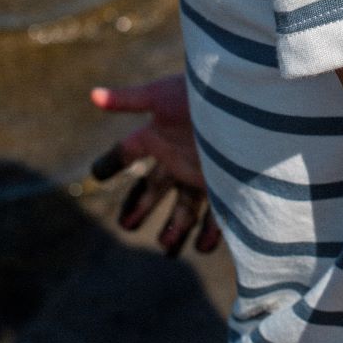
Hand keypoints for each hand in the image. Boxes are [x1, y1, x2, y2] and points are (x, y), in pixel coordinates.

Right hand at [88, 75, 221, 256]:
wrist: (250, 96)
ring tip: (167, 248)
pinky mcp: (227, 185)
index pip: (128, 151)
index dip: (112, 162)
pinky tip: (201, 247)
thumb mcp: (163, 96)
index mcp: (159, 135)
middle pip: (154, 188)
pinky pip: (217, 216)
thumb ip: (129, 100)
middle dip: (141, 208)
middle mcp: (179, 156)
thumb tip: (92, 95)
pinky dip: (209, 234)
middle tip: (127, 226)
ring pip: (185, 208)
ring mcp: (202, 172)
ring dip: (175, 228)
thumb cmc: (204, 94)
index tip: (97, 174)